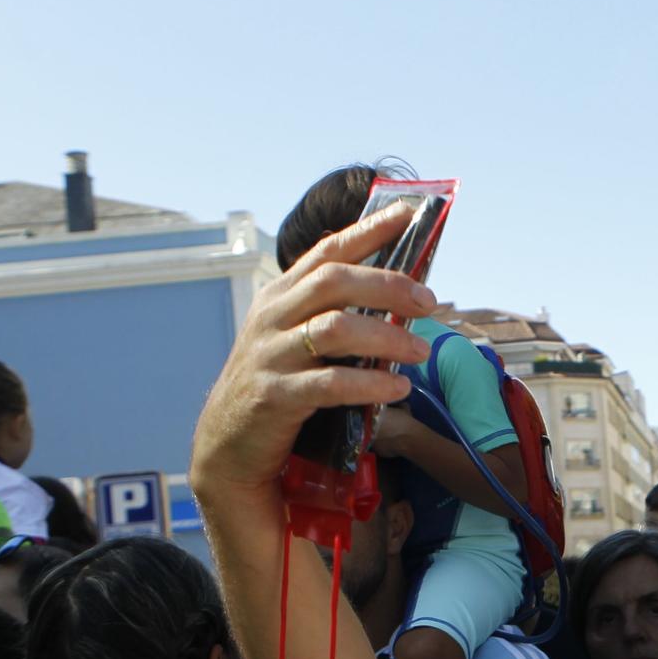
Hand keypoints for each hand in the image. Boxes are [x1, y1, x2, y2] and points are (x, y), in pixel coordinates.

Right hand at [190, 204, 437, 497]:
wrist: (227, 444)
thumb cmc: (276, 386)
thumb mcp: (295, 340)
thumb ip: (332, 315)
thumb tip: (397, 299)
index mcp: (280, 296)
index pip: (327, 251)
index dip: (368, 230)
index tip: (407, 213)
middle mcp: (273, 316)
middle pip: (335, 281)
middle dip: (388, 285)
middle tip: (430, 302)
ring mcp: (271, 354)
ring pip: (336, 329)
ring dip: (387, 337)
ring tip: (420, 351)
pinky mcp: (276, 396)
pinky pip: (331, 384)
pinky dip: (370, 384)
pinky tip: (398, 388)